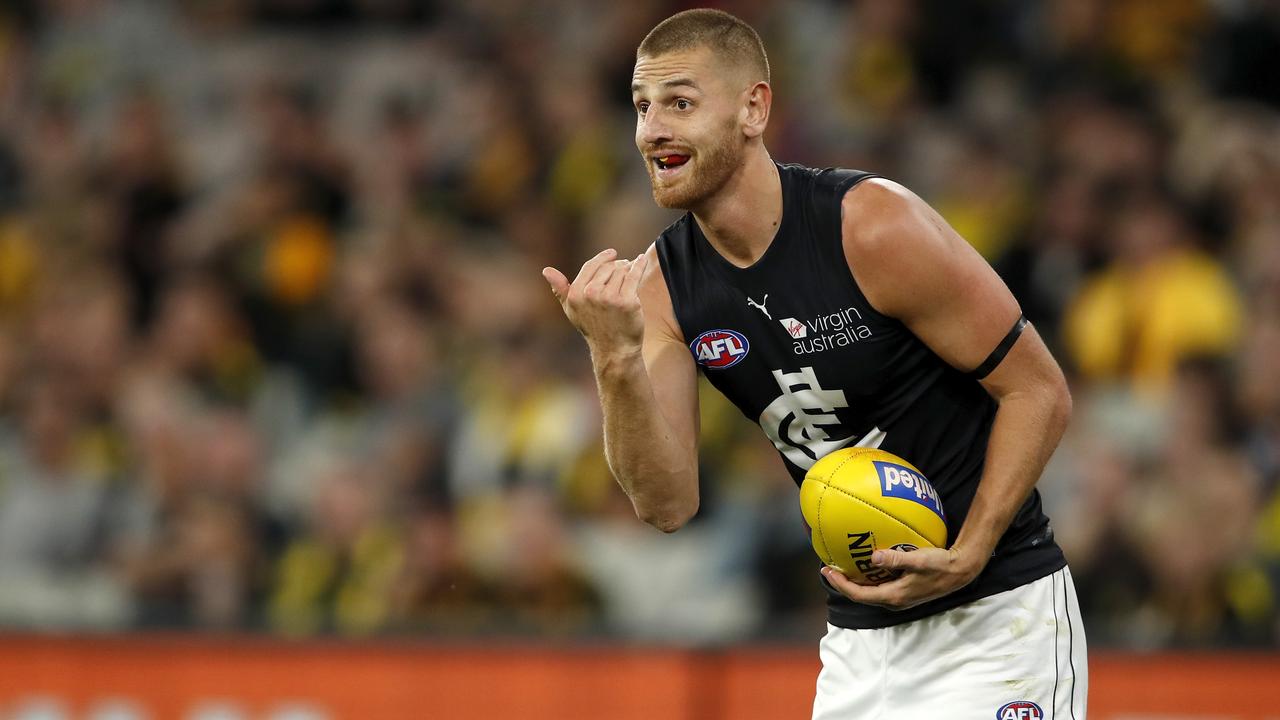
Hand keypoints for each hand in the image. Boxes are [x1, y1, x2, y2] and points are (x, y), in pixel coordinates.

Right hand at [543, 249, 648, 357]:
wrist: (614, 350)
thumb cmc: (594, 329)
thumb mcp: (572, 310)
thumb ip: (560, 289)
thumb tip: (546, 270)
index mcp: (576, 294)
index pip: (591, 266)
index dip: (603, 258)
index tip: (613, 253)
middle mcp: (591, 294)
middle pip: (608, 267)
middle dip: (618, 265)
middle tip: (625, 266)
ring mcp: (609, 298)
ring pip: (622, 271)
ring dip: (629, 268)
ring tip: (632, 271)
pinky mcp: (627, 301)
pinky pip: (634, 276)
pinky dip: (640, 265)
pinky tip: (642, 260)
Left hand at [819, 546, 985, 610]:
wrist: (960, 572)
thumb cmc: (941, 565)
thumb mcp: (919, 560)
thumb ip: (896, 559)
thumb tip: (874, 557)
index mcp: (894, 596)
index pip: (859, 595)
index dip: (841, 584)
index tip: (827, 571)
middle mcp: (894, 600)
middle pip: (861, 595)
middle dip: (843, 583)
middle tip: (828, 568)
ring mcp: (899, 597)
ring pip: (870, 592)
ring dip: (854, 581)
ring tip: (841, 566)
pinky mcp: (904, 591)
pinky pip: (879, 586)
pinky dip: (868, 577)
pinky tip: (865, 564)